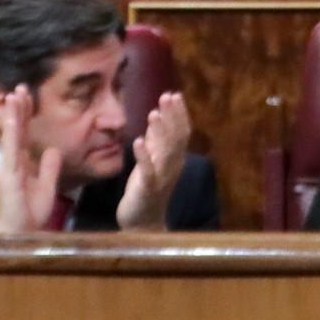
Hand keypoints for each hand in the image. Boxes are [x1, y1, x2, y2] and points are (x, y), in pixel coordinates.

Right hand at [0, 86, 64, 233]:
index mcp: (21, 163)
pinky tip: (12, 118)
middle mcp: (13, 161)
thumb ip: (49, 168)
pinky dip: (11, 132)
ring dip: (13, 114)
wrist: (21, 232)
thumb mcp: (46, 185)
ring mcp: (9, 166)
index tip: (27, 96)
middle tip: (20, 86)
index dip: (25, 115)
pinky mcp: (8, 174)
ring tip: (14, 94)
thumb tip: (52, 150)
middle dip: (18, 108)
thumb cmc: (30, 213)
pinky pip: (11, 149)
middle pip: (16, 129)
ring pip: (11, 135)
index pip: (23, 133)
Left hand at [111, 92, 191, 230]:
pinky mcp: (148, 188)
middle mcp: (173, 166)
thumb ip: (155, 140)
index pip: (182, 132)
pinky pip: (148, 170)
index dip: (179, 114)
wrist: (143, 224)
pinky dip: (144, 155)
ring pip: (165, 151)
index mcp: (175, 159)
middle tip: (167, 97)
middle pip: (177, 137)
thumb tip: (157, 115)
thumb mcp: (152, 161)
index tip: (174, 95)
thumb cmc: (147, 190)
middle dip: (172, 116)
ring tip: (154, 113)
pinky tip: (138, 141)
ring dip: (160, 131)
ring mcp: (162, 177)